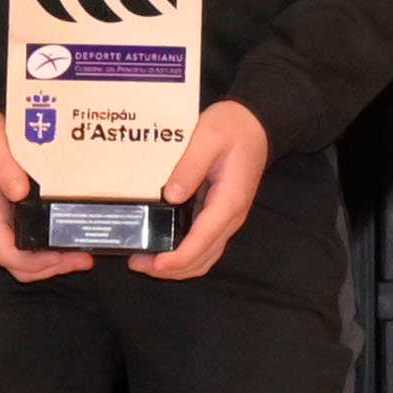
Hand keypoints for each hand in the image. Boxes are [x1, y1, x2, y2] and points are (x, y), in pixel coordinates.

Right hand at [0, 102, 89, 283]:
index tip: (62, 254)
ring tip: (84, 251)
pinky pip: (33, 237)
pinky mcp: (16, 209)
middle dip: (52, 267)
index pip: (8, 254)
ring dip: (55, 260)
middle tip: (84, 257)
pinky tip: (72, 230)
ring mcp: (6, 218)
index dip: (36, 263)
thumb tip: (21, 192)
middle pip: (22, 265)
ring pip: (28, 255)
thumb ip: (1, 165)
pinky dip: (53, 242)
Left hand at [130, 101, 273, 280]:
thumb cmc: (232, 126)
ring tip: (145, 260)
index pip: (201, 242)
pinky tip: (162, 247)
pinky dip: (184, 255)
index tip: (152, 263)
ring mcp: (227, 219)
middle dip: (170, 269)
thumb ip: (189, 166)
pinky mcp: (220, 214)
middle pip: (202, 259)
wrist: (256, 123)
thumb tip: (169, 196)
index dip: (176, 259)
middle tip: (136, 263)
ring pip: (204, 257)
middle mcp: (230, 218)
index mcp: (228, 202)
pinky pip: (204, 245)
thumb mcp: (208, 137)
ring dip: (177, 267)